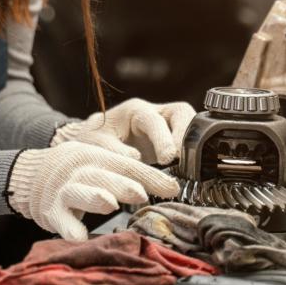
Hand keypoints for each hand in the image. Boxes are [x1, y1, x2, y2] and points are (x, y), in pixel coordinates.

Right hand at [7, 141, 180, 240]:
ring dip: (94, 197)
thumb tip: (169, 182)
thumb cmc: (74, 169)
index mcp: (95, 154)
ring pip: (79, 192)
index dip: (148, 175)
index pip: (125, 164)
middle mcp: (79, 169)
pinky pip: (61, 220)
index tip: (172, 187)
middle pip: (102, 175)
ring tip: (109, 205)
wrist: (31, 174)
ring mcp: (63, 190)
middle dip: (121, 184)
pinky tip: (80, 235)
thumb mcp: (98, 160)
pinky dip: (70, 228)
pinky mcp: (51, 211)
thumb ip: (128, 169)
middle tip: (141, 194)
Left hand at [51, 98, 195, 164]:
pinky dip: (191, 157)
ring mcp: (166, 127)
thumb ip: (113, 149)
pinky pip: (188, 144)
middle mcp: (154, 114)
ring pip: (190, 126)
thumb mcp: (94, 144)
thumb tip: (135, 158)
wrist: (92, 146)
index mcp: (135, 110)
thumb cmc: (92, 141)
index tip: (167, 158)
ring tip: (191, 169)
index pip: (154, 119)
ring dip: (193, 146)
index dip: (163, 138)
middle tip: (186, 161)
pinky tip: (188, 174)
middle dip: (186, 135)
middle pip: (181, 113)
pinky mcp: (171, 143)